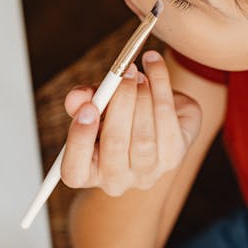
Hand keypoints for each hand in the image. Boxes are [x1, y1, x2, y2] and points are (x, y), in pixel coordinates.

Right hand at [60, 49, 201, 196]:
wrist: (156, 117)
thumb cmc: (116, 115)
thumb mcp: (95, 104)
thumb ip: (82, 100)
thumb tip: (77, 98)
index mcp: (87, 172)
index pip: (75, 171)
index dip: (80, 140)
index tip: (88, 107)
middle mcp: (115, 180)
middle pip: (115, 145)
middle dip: (121, 103)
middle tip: (124, 73)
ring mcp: (146, 173)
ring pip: (143, 137)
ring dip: (142, 97)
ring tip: (138, 72)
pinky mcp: (173, 157)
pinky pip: (167, 122)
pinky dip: (161, 88)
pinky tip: (154, 67)